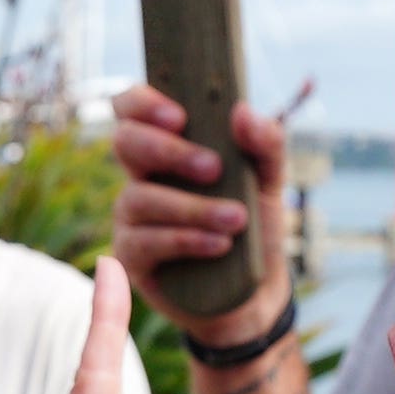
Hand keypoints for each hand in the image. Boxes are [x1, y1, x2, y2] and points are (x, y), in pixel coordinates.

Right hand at [107, 85, 289, 322]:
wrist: (255, 289)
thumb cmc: (253, 225)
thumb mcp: (269, 181)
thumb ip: (266, 143)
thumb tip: (242, 112)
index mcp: (168, 146)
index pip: (132, 107)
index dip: (143, 103)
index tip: (180, 117)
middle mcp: (142, 176)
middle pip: (125, 142)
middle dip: (169, 152)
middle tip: (214, 169)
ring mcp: (131, 217)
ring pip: (139, 198)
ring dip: (191, 207)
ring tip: (236, 219)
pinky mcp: (132, 258)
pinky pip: (143, 242)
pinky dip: (184, 240)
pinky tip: (219, 245)